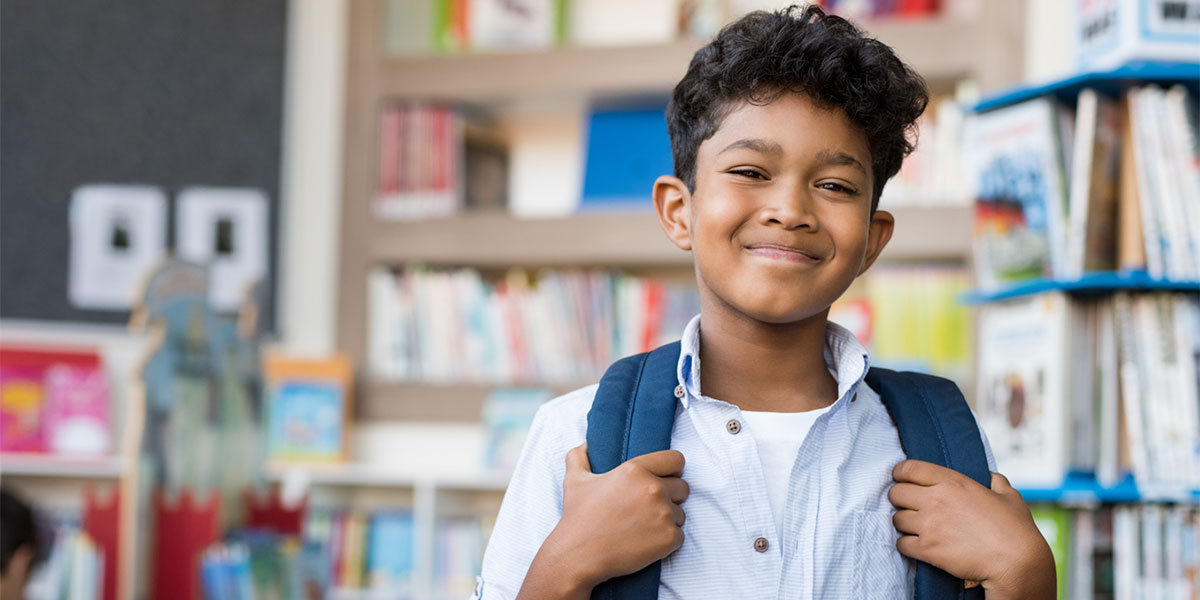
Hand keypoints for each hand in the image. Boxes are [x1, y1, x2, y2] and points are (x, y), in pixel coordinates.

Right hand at [518, 443, 689, 599]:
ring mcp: (663, 514)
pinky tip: (646, 542)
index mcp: (635, 470)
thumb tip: (586, 444)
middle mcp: (653, 488)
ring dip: (667, 521)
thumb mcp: (575, 481)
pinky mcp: (668, 538)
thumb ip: (579, 456)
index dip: (673, 470)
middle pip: (683, 488)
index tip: (665, 479)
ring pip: (681, 514)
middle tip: (648, 509)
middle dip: (670, 497)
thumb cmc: (578, 518)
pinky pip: (679, 536)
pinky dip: (667, 541)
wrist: (578, 556)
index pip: (676, 460)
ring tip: (642, 528)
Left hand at [888, 460, 1055, 599]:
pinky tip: (918, 545)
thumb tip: (991, 477)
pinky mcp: (927, 549)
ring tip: (916, 527)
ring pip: (896, 519)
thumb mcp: (1009, 496)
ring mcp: (929, 525)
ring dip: (904, 523)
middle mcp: (936, 500)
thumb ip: (996, 482)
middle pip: (895, 493)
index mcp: (952, 482)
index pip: (909, 468)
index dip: (900, 473)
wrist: (1016, 563)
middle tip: (909, 506)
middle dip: (899, 499)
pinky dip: (906, 545)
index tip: (901, 479)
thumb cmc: (1016, 530)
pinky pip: (901, 543)